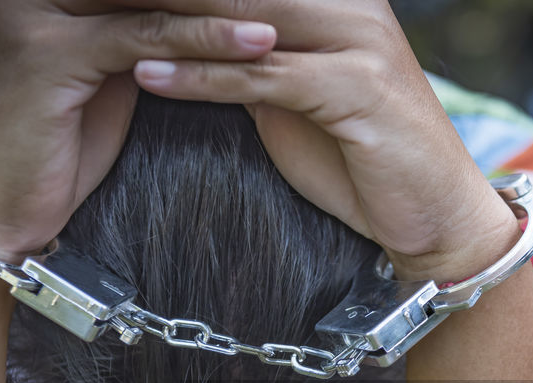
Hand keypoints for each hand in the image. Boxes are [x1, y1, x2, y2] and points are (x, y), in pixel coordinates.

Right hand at [0, 0, 277, 259]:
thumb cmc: (51, 146)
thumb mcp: (103, 70)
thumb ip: (139, 27)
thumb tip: (211, 7)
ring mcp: (28, 10)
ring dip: (225, 5)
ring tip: (286, 18)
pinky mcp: (44, 52)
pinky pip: (144, 37)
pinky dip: (207, 42)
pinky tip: (257, 45)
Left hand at [132, 0, 518, 280]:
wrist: (435, 212)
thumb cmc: (362, 157)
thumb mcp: (298, 94)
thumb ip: (254, 57)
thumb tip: (189, 37)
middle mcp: (349, 4)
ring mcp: (357, 41)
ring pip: (241, 18)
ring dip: (163, 21)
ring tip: (97, 22)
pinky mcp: (356, 88)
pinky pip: (262, 76)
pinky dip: (200, 76)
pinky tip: (147, 74)